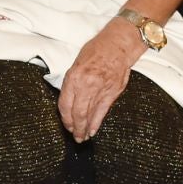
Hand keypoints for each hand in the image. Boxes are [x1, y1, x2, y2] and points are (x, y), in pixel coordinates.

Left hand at [57, 21, 143, 140]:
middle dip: (74, 127)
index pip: (65, 103)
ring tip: (82, 137)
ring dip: (85, 128)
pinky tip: (93, 131)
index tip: (65, 124)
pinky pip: (102, 112)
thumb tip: (69, 100)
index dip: (64, 117)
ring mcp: (100, 90)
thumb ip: (72, 83)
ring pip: (89, 115)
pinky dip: (96, 123)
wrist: (118, 45)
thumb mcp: (76, 63)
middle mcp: (86, 85)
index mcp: (74, 77)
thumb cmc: (96, 50)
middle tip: (74, 135)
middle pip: (77, 113)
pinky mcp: (112, 93)